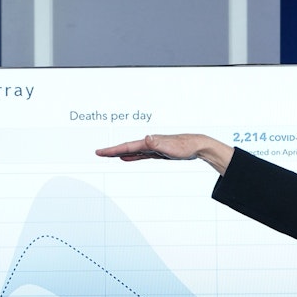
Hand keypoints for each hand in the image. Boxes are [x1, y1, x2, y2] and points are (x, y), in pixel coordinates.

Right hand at [95, 134, 234, 174]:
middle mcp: (148, 143)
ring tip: (109, 155)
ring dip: (120, 153)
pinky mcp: (157, 152)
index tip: (100, 152)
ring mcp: (152, 147)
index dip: (112, 150)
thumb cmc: (185, 146)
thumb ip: (157, 142)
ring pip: (132, 151)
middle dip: (112, 150)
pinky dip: (132, 156)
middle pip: (126, 147)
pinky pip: (140, 155)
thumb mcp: (170, 146)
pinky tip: (127, 158)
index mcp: (148, 142)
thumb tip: (146, 138)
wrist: (196, 146)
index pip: (127, 146)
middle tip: (99, 153)